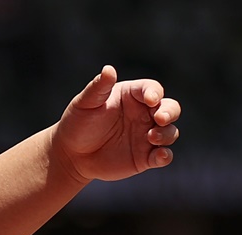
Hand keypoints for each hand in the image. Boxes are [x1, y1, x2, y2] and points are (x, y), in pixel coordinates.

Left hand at [52, 65, 180, 183]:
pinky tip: (160, 156)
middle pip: (170, 108)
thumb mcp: (85, 103)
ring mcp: (147, 136)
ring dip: (167, 134)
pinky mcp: (145, 158)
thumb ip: (99, 88)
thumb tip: (108, 69)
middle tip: (160, 118)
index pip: (152, 89)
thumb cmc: (78, 123)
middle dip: (170, 112)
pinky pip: (162, 156)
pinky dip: (165, 156)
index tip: (150, 99)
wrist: (71, 154)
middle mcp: (144, 114)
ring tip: (152, 137)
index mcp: (133, 96)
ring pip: (170, 132)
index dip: (154, 93)